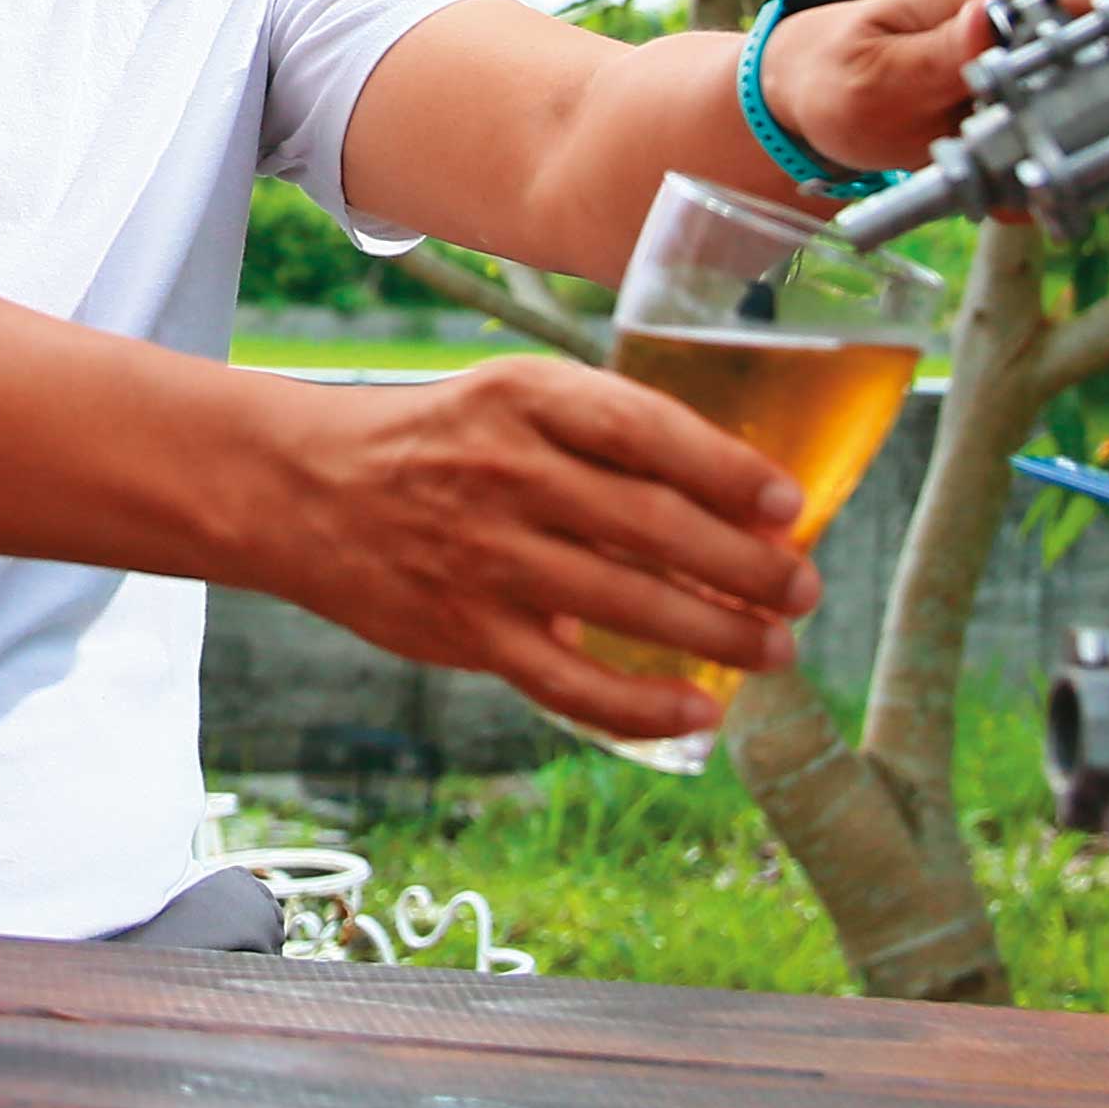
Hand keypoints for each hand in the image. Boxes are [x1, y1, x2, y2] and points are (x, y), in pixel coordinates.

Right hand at [247, 355, 824, 739]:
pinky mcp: (463, 629)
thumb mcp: (509, 397)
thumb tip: (731, 497)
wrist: (305, 488)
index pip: (644, 430)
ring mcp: (482, 555)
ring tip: (776, 649)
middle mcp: (504, 472)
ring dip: (717, 633)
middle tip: (803, 589)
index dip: (726, 470)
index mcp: (524, 398)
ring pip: (624, 603)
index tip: (788, 503)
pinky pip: (567, 680)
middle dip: (745, 565)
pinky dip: (641, 702)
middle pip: (651, 523)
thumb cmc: (438, 441)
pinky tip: (699, 710)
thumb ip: (601, 434)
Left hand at [762, 0, 1098, 182]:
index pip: (1078, 9)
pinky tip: (1002, 195)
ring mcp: (1018, 53)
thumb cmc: (832, 78)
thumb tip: (989, 14)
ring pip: (1077, 104)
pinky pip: (1045, 132)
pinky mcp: (1013, 93)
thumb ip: (939, 53)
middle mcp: (1014, 12)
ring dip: (1054, 155)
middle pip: (1095, 61)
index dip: (1100, 60)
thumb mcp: (879, 75)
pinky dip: (1030, 170)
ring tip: (1012, 189)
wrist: (806, 98)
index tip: (1083, 120)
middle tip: (1041, 172)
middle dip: (1080, 124)